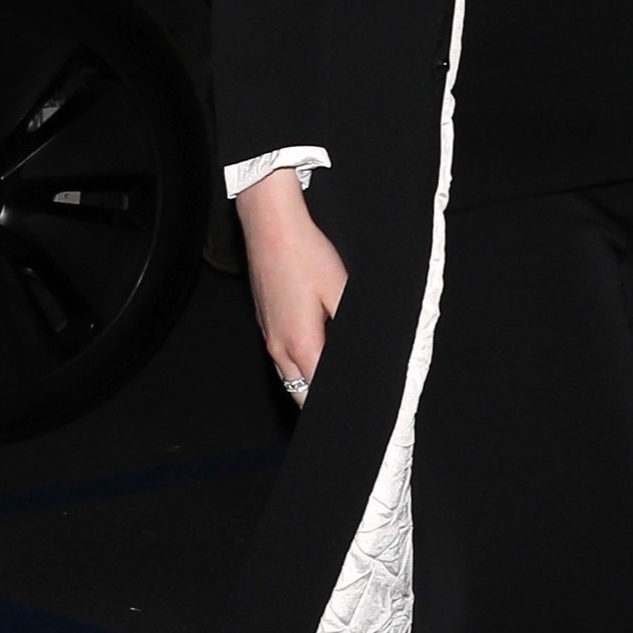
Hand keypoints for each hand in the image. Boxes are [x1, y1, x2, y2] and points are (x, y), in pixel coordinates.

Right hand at [237, 168, 347, 402]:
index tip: (359, 408)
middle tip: (349, 399)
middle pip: (300, 396)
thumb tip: (367, 353)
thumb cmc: (305, 253)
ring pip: (289, 378)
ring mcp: (268, 335)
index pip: (319, 395)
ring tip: (335, 382)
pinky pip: (281, 359)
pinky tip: (316, 353)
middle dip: (322, 403)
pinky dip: (298, 366)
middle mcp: (279, 348)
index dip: (339, 404)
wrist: (270, 225)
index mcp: (301, 345)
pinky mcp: (265, 322)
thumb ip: (354, 329)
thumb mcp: (342, 290)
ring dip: (308, 386)